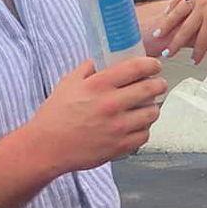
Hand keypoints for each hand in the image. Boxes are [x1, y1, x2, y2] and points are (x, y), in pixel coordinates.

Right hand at [23, 56, 166, 172]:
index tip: (154, 66)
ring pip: (152, 113)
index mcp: (98, 85)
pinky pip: (145, 134)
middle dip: (159, 84)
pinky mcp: (120, 146)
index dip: (151, 64)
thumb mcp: (68, 83)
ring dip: (152, 107)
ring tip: (147, 106)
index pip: (136, 68)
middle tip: (158, 84)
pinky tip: (138, 125)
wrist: (47, 147)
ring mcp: (118, 127)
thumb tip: (102, 60)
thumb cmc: (55, 116)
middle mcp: (111, 104)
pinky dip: (144, 129)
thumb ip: (87, 69)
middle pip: (150, 89)